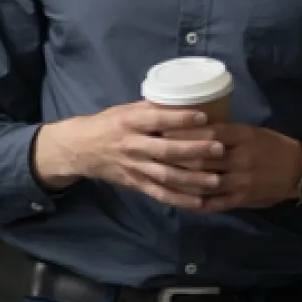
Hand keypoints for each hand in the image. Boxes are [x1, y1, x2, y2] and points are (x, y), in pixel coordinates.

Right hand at [33, 103, 227, 209]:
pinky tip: (200, 201)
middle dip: (195, 150)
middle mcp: (132, 145)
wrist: (81, 149)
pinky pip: (160, 194)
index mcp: (130, 122)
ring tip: (216, 179)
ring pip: (166, 176)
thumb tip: (184, 100)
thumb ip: (152, 108)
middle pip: (166, 150)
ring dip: (193, 179)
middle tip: (219, 148)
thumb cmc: (109, 124)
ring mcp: (134, 167)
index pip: (157, 119)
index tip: (204, 116)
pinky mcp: (136, 184)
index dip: (180, 118)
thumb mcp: (125, 110)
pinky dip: (180, 200)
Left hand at [164, 123, 301, 211]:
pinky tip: (176, 198)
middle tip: (152, 152)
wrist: (298, 170)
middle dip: (175, 156)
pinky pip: (213, 202)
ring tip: (159, 175)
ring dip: (180, 179)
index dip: (184, 132)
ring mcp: (241, 181)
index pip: (209, 133)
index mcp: (243, 137)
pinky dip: (193, 202)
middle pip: (202, 157)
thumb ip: (224, 132)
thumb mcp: (249, 131)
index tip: (162, 129)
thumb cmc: (269, 145)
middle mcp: (241, 158)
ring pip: (204, 181)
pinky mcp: (241, 199)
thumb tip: (189, 126)